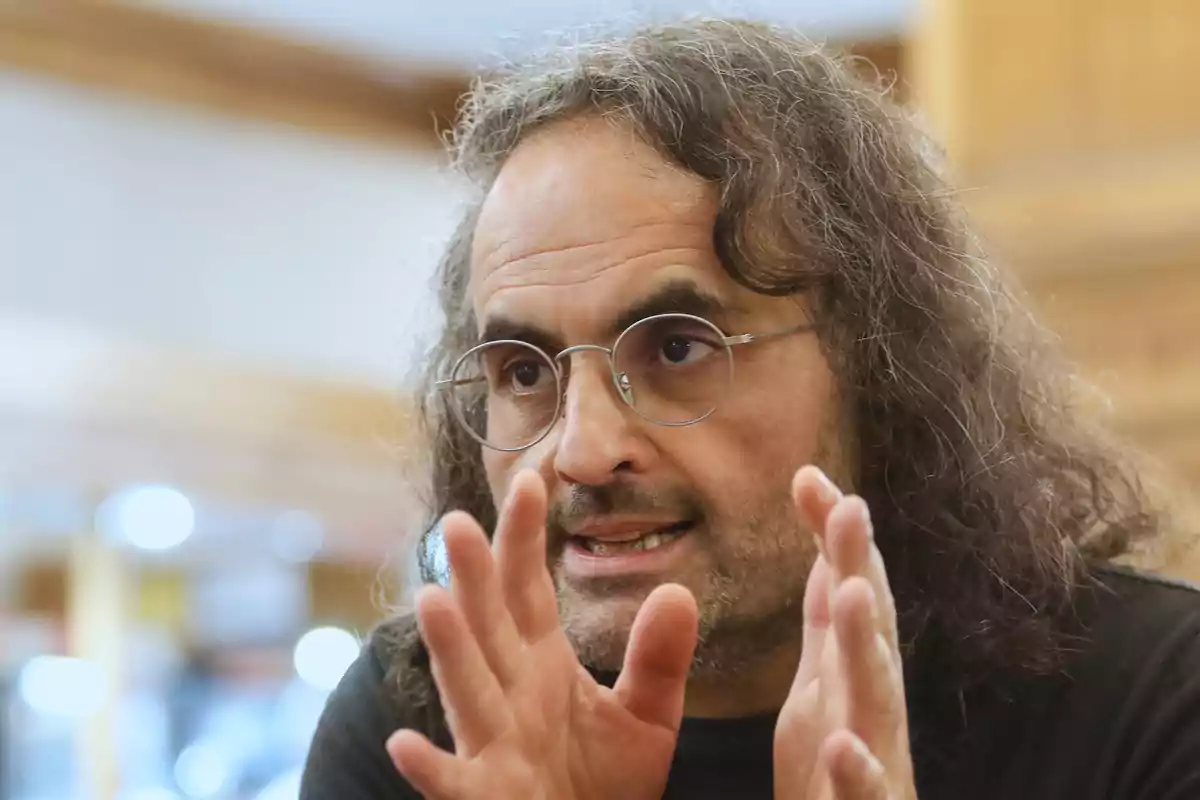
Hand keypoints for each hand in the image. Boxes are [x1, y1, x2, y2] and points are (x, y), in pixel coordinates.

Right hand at [386, 469, 698, 799]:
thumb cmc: (605, 782)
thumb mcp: (647, 716)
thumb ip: (657, 658)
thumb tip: (679, 591)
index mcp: (542, 662)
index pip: (528, 589)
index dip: (525, 537)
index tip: (531, 480)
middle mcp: (510, 691)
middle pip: (489, 625)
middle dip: (475, 577)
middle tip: (459, 522)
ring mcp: (493, 743)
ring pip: (467, 688)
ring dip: (450, 648)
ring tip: (432, 600)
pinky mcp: (487, 796)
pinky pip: (455, 781)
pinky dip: (430, 767)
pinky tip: (405, 743)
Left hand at [773, 467, 916, 799]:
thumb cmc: (838, 765)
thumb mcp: (823, 681)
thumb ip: (827, 620)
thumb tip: (830, 550)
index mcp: (852, 671)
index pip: (849, 591)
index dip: (837, 537)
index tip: (810, 478)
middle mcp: (872, 706)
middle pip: (871, 630)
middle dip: (864, 568)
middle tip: (851, 509)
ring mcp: (875, 758)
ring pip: (878, 700)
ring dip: (869, 646)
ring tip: (855, 593)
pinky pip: (865, 793)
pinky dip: (856, 770)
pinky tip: (841, 746)